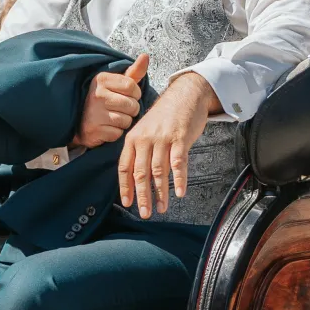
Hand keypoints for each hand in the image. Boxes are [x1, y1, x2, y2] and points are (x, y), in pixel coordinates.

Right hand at [76, 53, 148, 147]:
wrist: (80, 121)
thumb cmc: (104, 100)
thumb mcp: (116, 83)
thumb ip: (133, 72)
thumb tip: (145, 56)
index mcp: (101, 79)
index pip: (132, 86)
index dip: (134, 94)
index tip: (125, 95)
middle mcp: (97, 94)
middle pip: (132, 105)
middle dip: (130, 110)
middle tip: (117, 109)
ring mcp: (94, 112)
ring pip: (127, 120)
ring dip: (123, 122)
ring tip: (112, 118)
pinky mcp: (94, 129)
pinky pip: (118, 133)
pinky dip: (115, 132)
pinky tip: (106, 127)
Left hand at [118, 71, 217, 217]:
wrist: (184, 95)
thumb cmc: (164, 117)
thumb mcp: (145, 130)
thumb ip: (140, 151)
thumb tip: (137, 177)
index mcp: (133, 138)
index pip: (124, 167)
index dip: (125, 187)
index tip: (127, 204)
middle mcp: (145, 139)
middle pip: (140, 173)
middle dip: (142, 196)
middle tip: (144, 214)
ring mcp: (162, 139)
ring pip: (158, 171)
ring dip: (160, 193)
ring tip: (162, 209)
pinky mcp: (180, 138)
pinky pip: (178, 163)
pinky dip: (179, 179)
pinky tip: (180, 193)